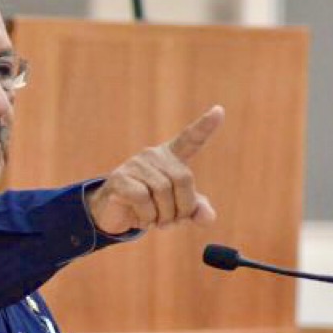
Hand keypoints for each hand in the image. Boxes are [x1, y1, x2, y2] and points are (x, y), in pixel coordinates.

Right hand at [84, 105, 222, 235]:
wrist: (113, 214)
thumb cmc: (150, 207)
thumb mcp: (177, 210)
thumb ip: (196, 210)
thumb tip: (208, 217)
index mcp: (171, 158)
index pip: (190, 139)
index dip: (205, 126)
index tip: (219, 111)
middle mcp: (153, 155)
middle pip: (183, 179)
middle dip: (182, 208)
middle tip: (171, 222)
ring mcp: (135, 164)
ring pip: (163, 192)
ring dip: (164, 216)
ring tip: (155, 221)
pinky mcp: (120, 178)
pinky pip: (143, 199)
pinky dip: (147, 216)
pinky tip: (141, 219)